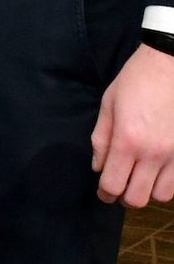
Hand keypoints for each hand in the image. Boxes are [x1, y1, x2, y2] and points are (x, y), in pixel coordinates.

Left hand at [91, 43, 173, 205]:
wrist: (170, 66)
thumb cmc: (135, 81)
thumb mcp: (108, 105)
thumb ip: (101, 139)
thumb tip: (98, 167)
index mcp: (127, 140)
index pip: (113, 184)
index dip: (105, 194)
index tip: (102, 193)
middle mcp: (153, 153)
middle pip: (137, 198)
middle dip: (123, 198)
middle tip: (118, 188)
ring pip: (161, 196)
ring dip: (147, 191)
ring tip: (138, 179)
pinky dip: (165, 184)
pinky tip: (156, 172)